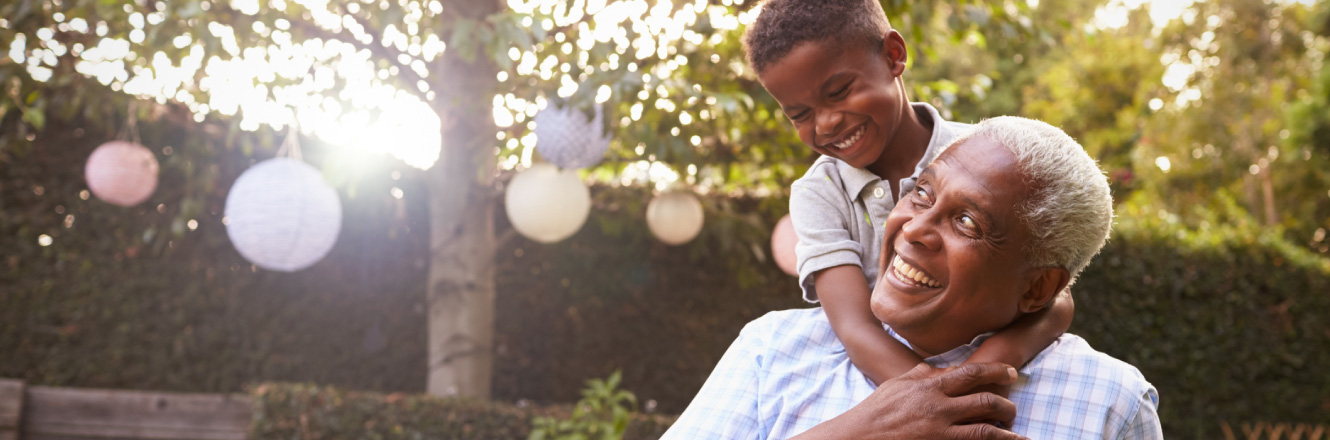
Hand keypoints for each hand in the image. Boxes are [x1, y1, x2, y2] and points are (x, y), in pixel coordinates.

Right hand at [793, 362, 1026, 439]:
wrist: (860, 437)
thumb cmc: (876, 411)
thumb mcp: (897, 385)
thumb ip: (920, 374)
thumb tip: (938, 368)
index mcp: (930, 387)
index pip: (972, 374)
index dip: (996, 372)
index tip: (1011, 372)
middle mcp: (939, 408)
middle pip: (986, 401)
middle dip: (1007, 405)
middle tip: (1013, 407)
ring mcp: (940, 432)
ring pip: (986, 430)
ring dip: (1007, 431)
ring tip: (1017, 433)